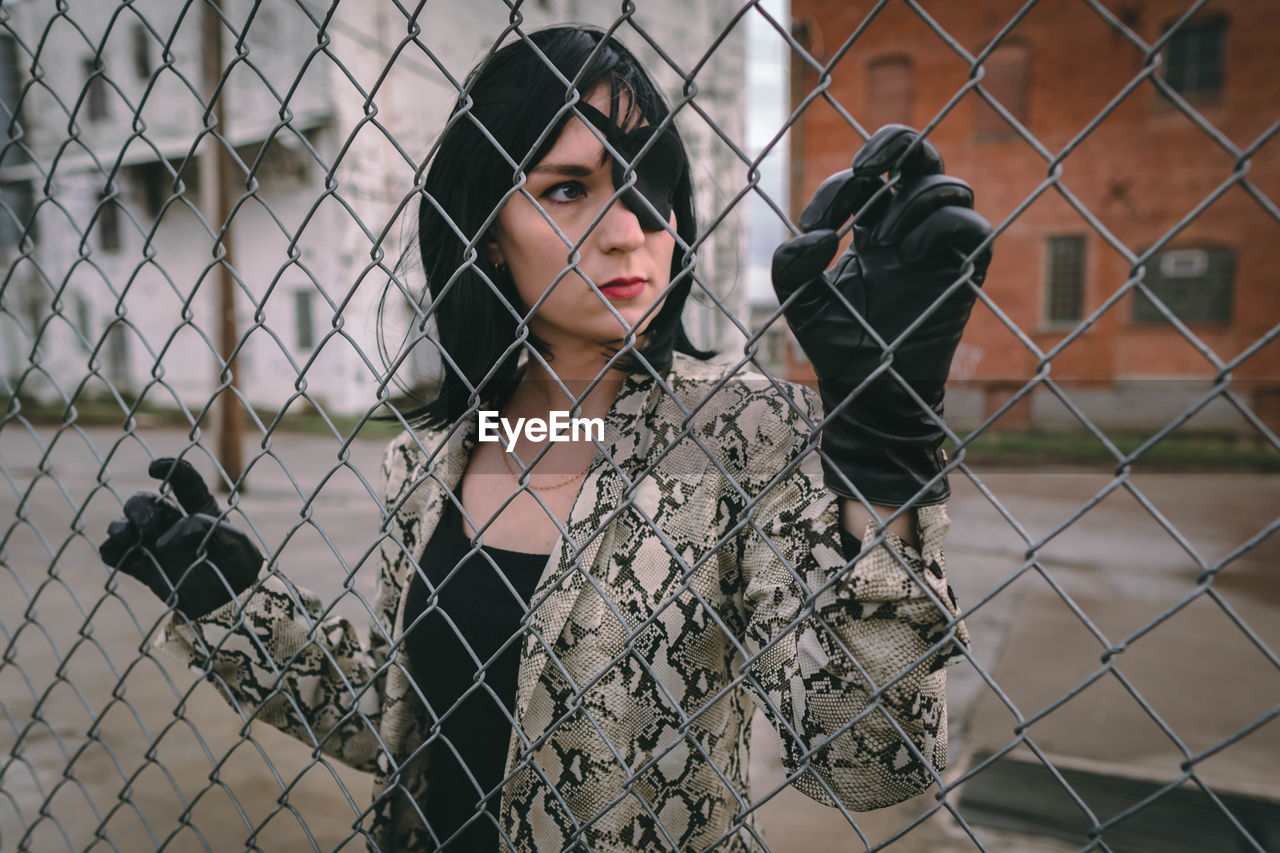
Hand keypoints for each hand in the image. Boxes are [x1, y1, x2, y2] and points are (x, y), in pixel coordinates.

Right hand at [99, 458, 261, 618]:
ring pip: (124, 525)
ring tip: (130, 536)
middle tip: (148, 524)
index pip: (183, 480)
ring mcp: (155, 545)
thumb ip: (201, 528)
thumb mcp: (232, 541)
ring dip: (120, 526)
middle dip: (138, 507)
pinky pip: (117, 554)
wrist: (234, 603)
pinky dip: (111, 551)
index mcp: (200, 508)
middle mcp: (173, 522)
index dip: (168, 468)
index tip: (154, 468)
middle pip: (144, 502)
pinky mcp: (144, 568)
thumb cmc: (239, 566)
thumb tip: (162, 540)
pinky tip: (117, 553)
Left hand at [772, 125, 991, 505]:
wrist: (868, 389)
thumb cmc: (837, 344)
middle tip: (863, 166)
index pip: (866, 177)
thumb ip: (789, 264)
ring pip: (947, 185)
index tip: (812, 224)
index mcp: (872, 227)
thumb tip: (815, 235)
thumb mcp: (799, 300)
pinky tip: (908, 256)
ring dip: (911, 202)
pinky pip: (972, 226)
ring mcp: (940, 246)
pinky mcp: (964, 271)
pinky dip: (941, 227)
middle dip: (894, 142)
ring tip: (883, 243)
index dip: (838, 186)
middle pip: (920, 154)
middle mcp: (911, 226)